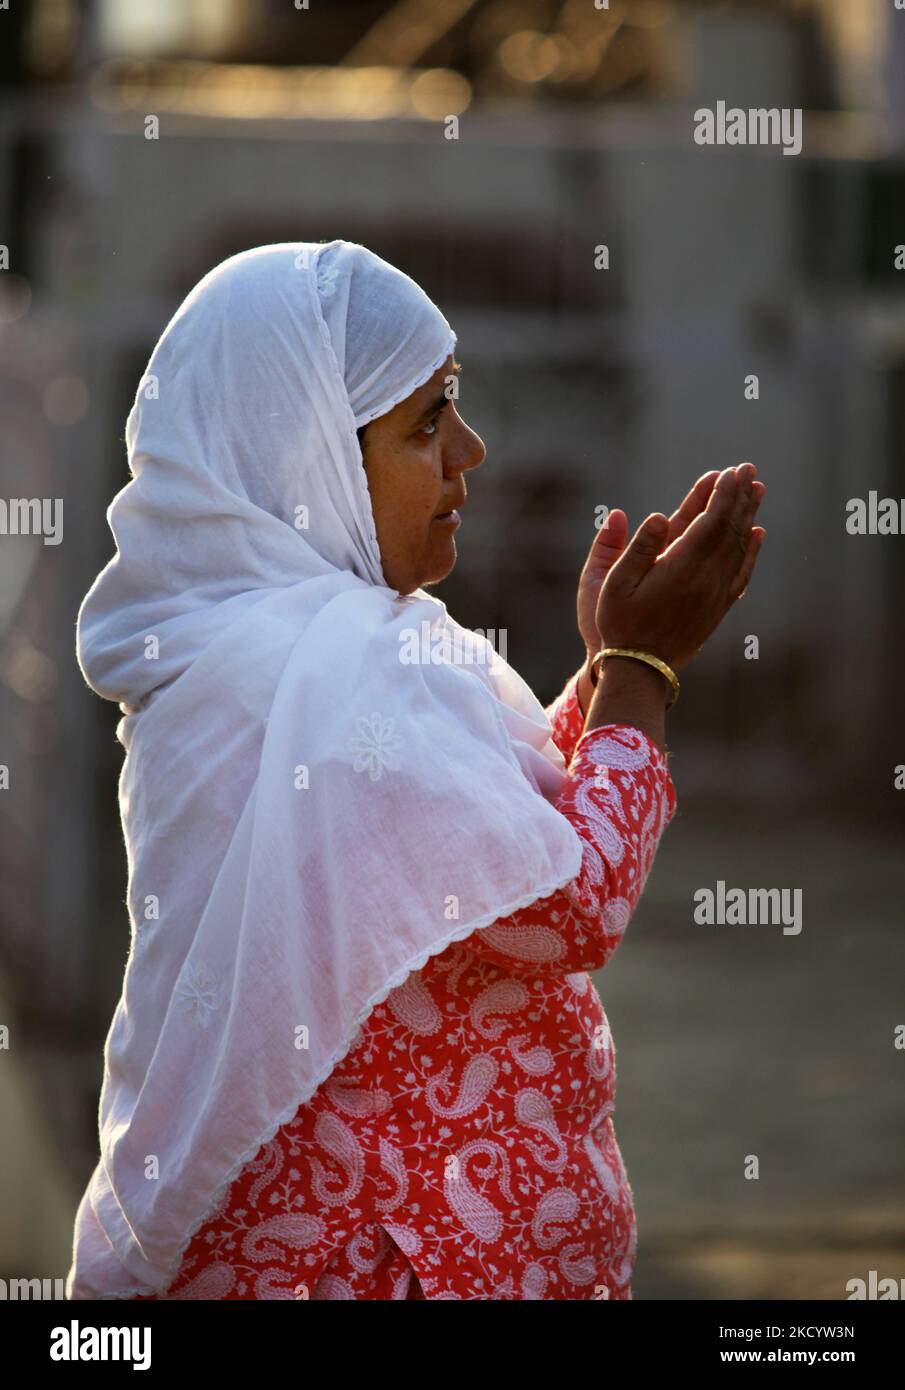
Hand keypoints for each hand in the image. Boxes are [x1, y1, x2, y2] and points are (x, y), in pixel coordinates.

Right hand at [595, 464, 765, 672]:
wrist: (641, 670)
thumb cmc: (620, 625)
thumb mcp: (615, 583)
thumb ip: (639, 547)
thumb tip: (662, 516)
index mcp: (682, 567)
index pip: (711, 521)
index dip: (723, 493)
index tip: (731, 470)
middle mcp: (706, 578)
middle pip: (731, 529)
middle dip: (739, 496)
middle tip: (749, 469)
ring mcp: (716, 594)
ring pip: (740, 547)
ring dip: (748, 516)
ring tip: (756, 491)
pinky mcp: (718, 608)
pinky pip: (742, 572)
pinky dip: (752, 549)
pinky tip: (757, 534)